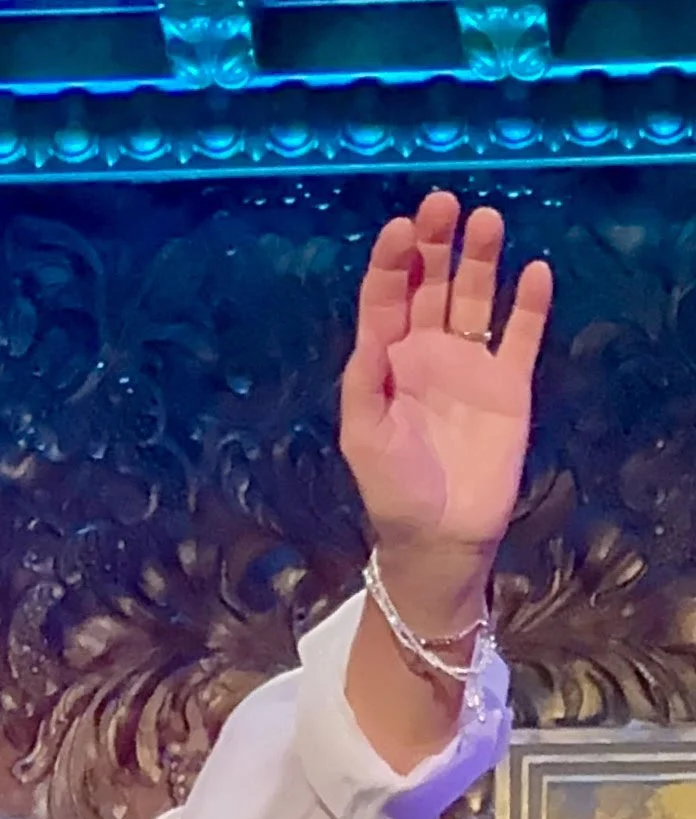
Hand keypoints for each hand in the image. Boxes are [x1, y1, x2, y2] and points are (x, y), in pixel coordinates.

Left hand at [340, 190, 552, 633]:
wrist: (440, 537)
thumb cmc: (392, 489)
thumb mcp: (364, 437)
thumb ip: (364, 384)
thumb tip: (370, 335)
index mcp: (386, 362)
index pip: (387, 298)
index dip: (393, 261)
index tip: (401, 227)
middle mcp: (427, 354)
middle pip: (432, 284)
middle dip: (436, 243)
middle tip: (444, 203)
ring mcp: (470, 366)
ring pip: (476, 298)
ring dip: (480, 261)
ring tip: (486, 220)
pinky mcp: (509, 386)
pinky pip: (521, 336)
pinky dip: (529, 305)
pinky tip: (533, 272)